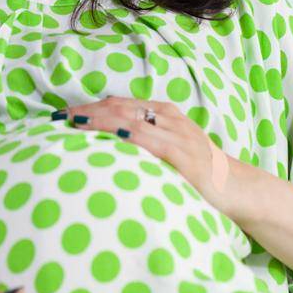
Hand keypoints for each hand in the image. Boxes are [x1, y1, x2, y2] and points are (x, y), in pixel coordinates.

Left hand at [61, 97, 251, 220]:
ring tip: (73, 122)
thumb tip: (108, 148)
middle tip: (56, 118)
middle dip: (85, 110)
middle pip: (118, 107)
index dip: (88, 106)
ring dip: (99, 120)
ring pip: (130, 120)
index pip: (117, 103)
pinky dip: (130, 136)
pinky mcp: (183, 154)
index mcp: (163, 112)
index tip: (61, 114)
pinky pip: (152, 140)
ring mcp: (176, 134)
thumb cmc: (199, 172)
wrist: (236, 188)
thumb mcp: (168, 151)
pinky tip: (113, 136)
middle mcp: (168, 117)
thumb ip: (143, 145)